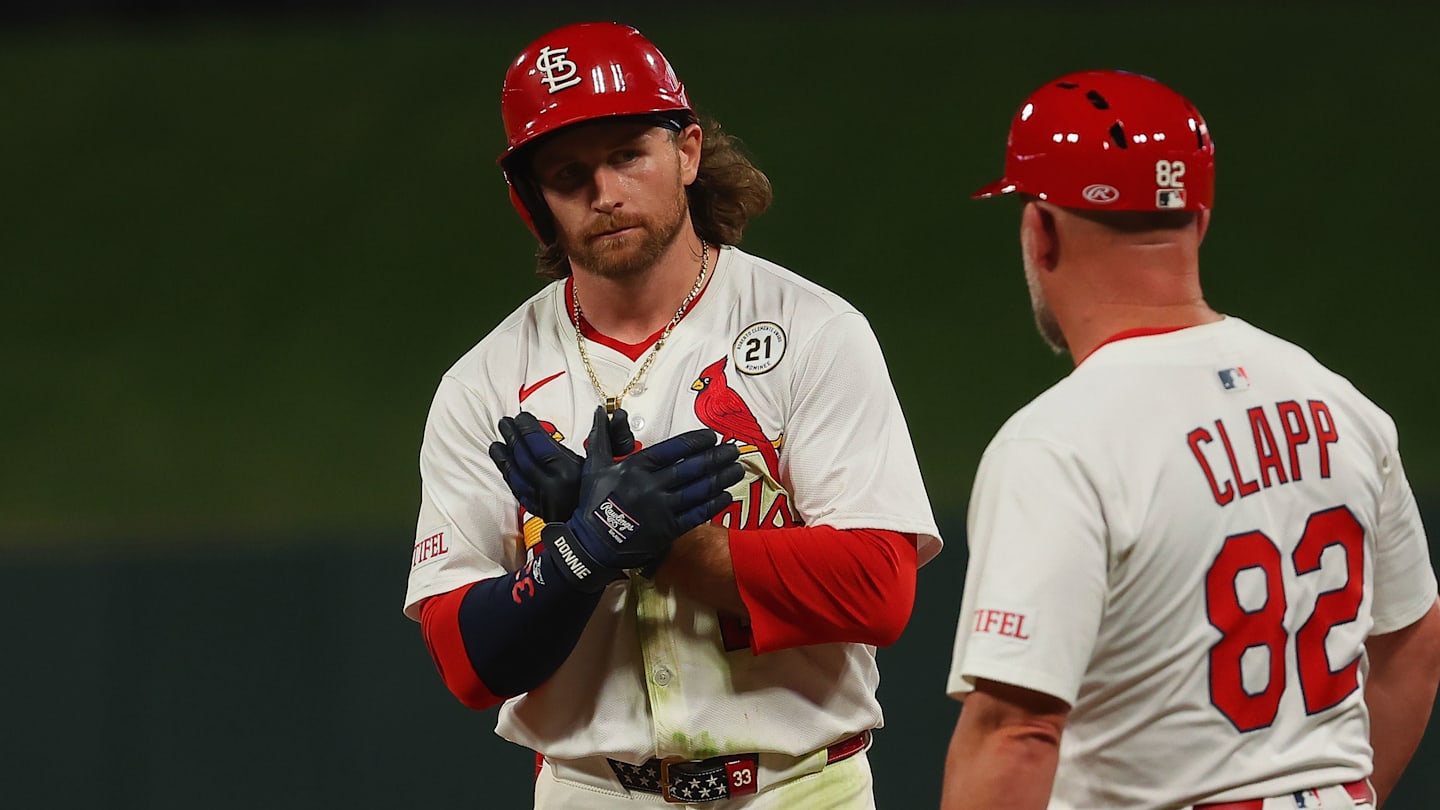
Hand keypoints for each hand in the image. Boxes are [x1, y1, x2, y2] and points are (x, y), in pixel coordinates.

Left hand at [488, 409, 635, 521]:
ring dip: (504, 457)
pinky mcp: (539, 511)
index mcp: (565, 471)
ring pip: (515, 474)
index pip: (538, 444)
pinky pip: (518, 491)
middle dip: (512, 437)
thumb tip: (600, 414)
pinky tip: (506, 470)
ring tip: (496, 444)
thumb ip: (602, 435)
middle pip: (523, 457)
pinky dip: (509, 478)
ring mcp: (542, 499)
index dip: (527, 429)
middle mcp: (549, 485)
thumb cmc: (610, 500)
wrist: (606, 536)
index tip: (521, 417)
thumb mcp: (609, 463)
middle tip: (504, 423)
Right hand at [542, 406, 742, 591]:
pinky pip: (696, 515)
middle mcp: (652, 486)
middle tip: (733, 450)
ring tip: (737, 469)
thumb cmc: (594, 503)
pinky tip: (726, 496)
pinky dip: (713, 505)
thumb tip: (602, 410)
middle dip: (716, 457)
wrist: (592, 544)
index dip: (696, 441)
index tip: (712, 437)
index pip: (674, 449)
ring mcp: (662, 509)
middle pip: (692, 468)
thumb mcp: (595, 466)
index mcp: (637, 467)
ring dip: (721, 479)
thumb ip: (602, 436)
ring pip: (698, 490)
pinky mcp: (668, 530)